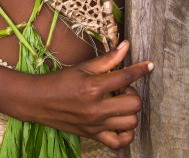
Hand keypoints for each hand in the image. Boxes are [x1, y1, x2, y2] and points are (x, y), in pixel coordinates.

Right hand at [28, 40, 152, 149]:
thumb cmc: (61, 81)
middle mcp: (97, 109)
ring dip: (130, 111)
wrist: (39, 101)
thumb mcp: (84, 66)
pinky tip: (121, 121)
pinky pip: (119, 142)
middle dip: (133, 92)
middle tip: (121, 87)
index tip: (149, 65)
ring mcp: (96, 125)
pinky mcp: (93, 136)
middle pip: (134, 103)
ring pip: (131, 123)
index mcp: (94, 87)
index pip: (126, 77)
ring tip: (119, 102)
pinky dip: (126, 133)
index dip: (141, 69)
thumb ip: (108, 59)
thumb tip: (126, 45)